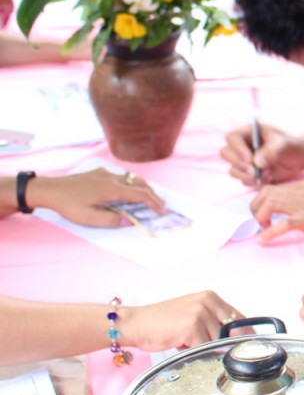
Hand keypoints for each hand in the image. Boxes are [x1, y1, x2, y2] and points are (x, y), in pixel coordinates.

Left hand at [30, 169, 165, 226]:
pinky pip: (121, 176)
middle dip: (153, 194)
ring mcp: (105, 173)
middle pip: (140, 184)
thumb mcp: (89, 219)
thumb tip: (129, 221)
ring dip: (143, 188)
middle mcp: (112, 178)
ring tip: (149, 196)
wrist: (50, 190)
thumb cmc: (68, 205)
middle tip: (162, 204)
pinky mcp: (98, 172)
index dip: (154, 203)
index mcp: (112, 189)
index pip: (140, 195)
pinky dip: (131, 183)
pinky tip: (127, 190)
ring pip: (131, 178)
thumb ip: (111, 220)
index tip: (163, 211)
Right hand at [120, 291, 243, 349]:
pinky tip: (179, 343)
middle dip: (223, 343)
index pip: (239, 317)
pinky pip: (203, 347)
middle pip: (231, 331)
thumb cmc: (162, 322)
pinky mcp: (191, 326)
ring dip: (203, 347)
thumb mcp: (193, 314)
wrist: (136, 323)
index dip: (243, 333)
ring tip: (185, 340)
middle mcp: (208, 302)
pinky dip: (193, 351)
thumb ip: (214, 322)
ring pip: (216, 341)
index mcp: (211, 297)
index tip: (243, 344)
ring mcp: (200, 313)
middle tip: (202, 343)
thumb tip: (236, 337)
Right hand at [221, 123, 303, 185]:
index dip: (237, 148)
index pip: (232, 137)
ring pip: (233, 169)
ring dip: (247, 175)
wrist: (300, 158)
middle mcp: (243, 145)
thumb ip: (272, 151)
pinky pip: (243, 180)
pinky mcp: (248, 173)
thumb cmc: (292, 146)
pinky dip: (254, 181)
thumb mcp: (285, 145)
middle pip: (226, 153)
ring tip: (267, 173)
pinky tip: (268, 177)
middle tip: (255, 171)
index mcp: (249, 132)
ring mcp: (244, 160)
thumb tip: (257, 163)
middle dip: (239, 164)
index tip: (250, 159)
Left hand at [250, 181, 303, 242]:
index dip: (260, 200)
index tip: (261, 214)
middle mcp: (301, 193)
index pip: (272, 188)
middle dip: (255, 209)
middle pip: (265, 193)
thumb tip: (296, 204)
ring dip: (259, 219)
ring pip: (270, 205)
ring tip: (261, 231)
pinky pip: (283, 224)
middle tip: (258, 223)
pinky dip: (268, 232)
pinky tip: (263, 240)